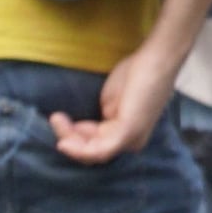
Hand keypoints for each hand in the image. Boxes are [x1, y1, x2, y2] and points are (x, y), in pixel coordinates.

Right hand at [51, 41, 182, 165]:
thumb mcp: (111, 101)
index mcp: (127, 135)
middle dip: (68, 137)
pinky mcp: (129, 131)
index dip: (74, 136)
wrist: (155, 59)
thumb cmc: (136, 75)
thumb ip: (100, 118)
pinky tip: (65, 142)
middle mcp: (131, 142)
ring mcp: (131, 138)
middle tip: (56, 118)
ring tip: (57, 119)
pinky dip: (80, 149)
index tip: (60, 118)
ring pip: (92, 153)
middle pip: (91, 152)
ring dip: (69, 139)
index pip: (95, 146)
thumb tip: (84, 128)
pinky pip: (101, 150)